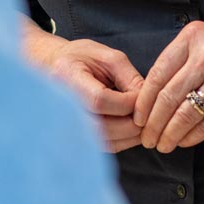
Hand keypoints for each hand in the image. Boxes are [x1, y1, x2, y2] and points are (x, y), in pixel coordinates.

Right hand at [26, 26, 144, 152]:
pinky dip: (123, 141)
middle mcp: (62, 106)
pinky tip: (132, 128)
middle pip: (102, 127)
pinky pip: (104, 147)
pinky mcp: (77, 138)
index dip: (126, 102)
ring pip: (105, 142)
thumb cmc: (82, 57)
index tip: (142, 95)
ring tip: (143, 120)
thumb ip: (129, 77)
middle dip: (132, 122)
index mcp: (67, 78)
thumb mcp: (108, 56)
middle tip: (148, 112)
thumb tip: (146, 102)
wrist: (55, 68)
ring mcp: (67, 126)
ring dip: (130, 135)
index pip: (99, 100)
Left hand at [133, 21, 203, 152]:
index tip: (138, 114)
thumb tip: (153, 91)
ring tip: (161, 144)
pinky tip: (181, 142)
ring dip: (168, 134)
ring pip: (183, 114)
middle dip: (152, 122)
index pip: (158, 72)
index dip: (144, 98)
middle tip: (145, 136)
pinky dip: (189, 137)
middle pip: (167, 96)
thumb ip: (183, 58)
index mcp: (193, 37)